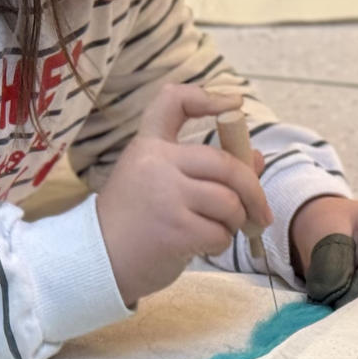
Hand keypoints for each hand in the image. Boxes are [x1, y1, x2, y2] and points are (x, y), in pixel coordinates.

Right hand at [95, 84, 270, 304]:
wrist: (97, 260)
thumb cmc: (133, 219)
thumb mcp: (159, 182)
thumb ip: (203, 168)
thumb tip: (256, 159)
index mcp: (148, 145)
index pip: (172, 102)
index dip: (207, 97)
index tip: (235, 104)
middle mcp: (156, 163)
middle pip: (226, 163)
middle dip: (253, 190)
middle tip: (260, 212)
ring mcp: (166, 196)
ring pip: (229, 202)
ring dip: (234, 221)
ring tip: (220, 230)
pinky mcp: (175, 230)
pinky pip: (219, 233)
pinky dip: (220, 243)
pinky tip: (202, 246)